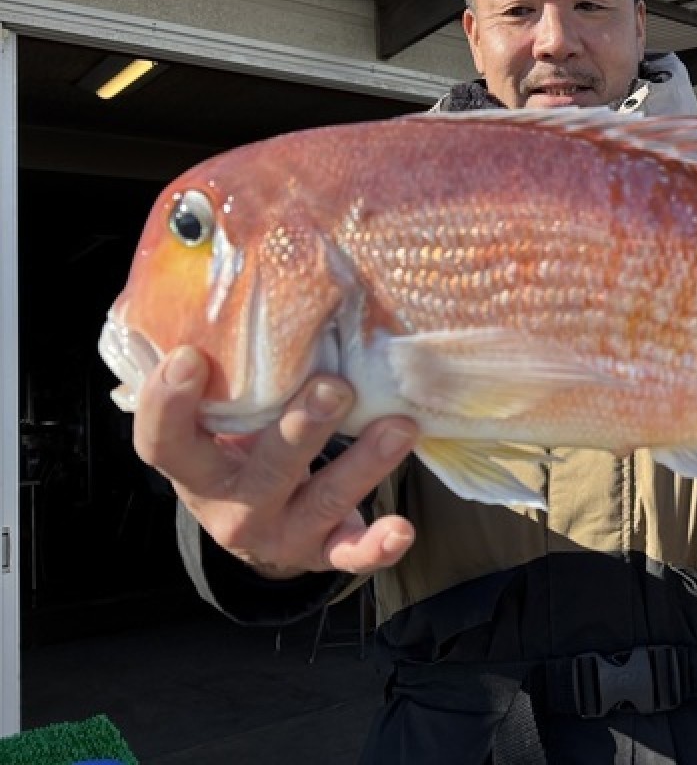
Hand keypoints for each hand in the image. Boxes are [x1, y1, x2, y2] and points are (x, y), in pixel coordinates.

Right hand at [132, 346, 418, 579]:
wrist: (250, 523)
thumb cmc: (234, 444)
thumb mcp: (214, 415)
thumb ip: (224, 369)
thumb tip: (239, 274)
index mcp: (193, 468)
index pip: (164, 442)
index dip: (168, 404)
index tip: (189, 357)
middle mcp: (232, 506)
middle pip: (264, 469)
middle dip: (300, 428)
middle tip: (334, 387)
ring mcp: (279, 532)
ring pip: (322, 501)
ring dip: (362, 465)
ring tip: (399, 427)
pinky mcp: (321, 550)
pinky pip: (349, 554)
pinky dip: (376, 546)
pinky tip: (400, 530)